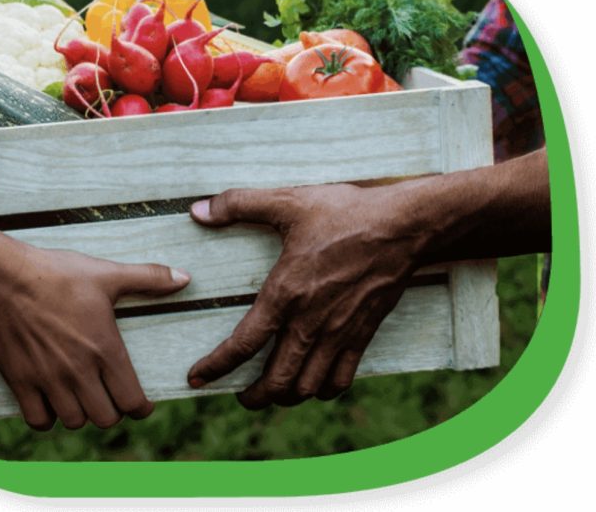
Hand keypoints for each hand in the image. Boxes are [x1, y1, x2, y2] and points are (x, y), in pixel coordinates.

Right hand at [0, 217, 190, 429]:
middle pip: (106, 418)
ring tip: (83, 398)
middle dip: (113, 411)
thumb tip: (185, 278)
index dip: (142, 407)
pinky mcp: (21, 382)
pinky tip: (53, 402)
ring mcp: (49, 380)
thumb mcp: (108, 274)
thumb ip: (149, 278)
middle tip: (111, 397)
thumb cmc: (58, 274)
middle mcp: (79, 371)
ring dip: (82, 414)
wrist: (4, 278)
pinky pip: (39, 420)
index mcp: (105, 348)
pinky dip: (48, 418)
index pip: (132, 401)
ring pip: (74, 421)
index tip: (142, 403)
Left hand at [186, 148, 550, 408]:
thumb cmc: (345, 213)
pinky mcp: (363, 334)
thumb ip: (239, 204)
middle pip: (277, 381)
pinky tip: (314, 384)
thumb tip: (198, 210)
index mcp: (285, 293)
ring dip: (286, 397)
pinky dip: (323, 390)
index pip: (243, 344)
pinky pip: (341, 379)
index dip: (216, 366)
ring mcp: (338, 333)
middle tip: (239, 396)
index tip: (196, 378)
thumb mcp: (288, 201)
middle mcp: (309, 322)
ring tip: (273, 394)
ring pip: (307, 387)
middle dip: (253, 396)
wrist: (403, 226)